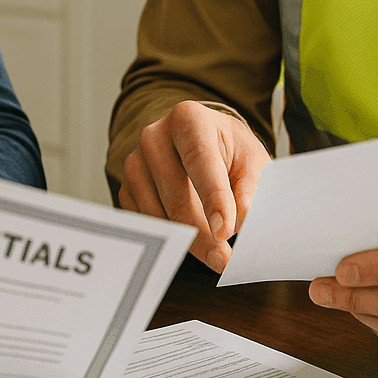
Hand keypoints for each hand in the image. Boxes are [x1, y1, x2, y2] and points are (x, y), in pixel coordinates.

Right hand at [118, 101, 270, 271]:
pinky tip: (191, 239)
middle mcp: (154, 136)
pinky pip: (146, 223)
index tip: (225, 232)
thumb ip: (251, 188)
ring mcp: (134, 163)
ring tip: (214, 252)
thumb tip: (240, 220)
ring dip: (187, 240)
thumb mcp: (252, 161)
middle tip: (224, 259)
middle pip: (176, 195)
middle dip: (202, 233)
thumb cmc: (229, 152)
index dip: (213, 199)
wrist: (200, 144)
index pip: (200, 161)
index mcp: (189, 119)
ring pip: (159, 215)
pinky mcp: (126, 188)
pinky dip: (170, 237)